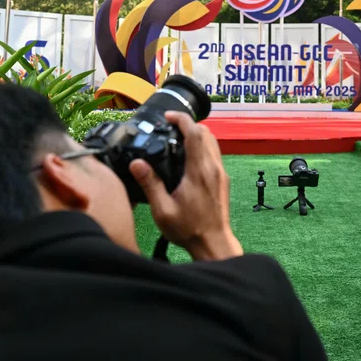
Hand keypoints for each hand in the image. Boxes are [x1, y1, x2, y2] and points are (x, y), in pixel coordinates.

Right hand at [130, 111, 243, 260]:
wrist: (214, 244)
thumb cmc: (189, 229)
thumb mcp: (163, 210)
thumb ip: (151, 184)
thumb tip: (137, 164)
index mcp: (199, 171)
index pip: (195, 133)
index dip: (182, 119)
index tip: (169, 116)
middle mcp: (213, 168)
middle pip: (206, 133)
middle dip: (189, 124)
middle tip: (170, 127)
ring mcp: (221, 174)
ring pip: (212, 142)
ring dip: (197, 135)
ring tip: (177, 140)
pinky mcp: (223, 180)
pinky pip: (214, 154)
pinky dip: (202, 147)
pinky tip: (188, 159)